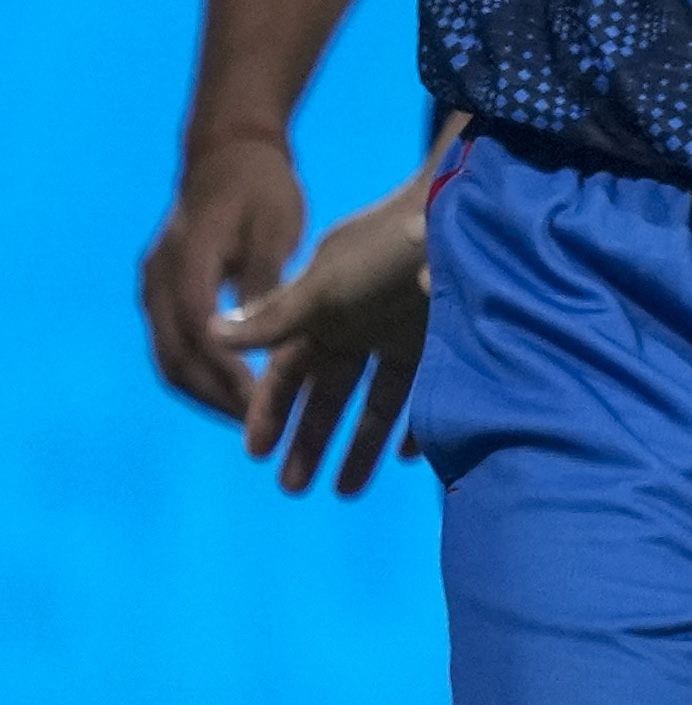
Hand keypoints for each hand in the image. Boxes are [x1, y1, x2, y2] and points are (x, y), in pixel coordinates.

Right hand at [139, 121, 304, 425]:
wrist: (227, 152)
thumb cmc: (261, 186)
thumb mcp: (274, 228)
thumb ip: (265, 283)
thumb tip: (264, 342)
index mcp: (186, 265)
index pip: (201, 336)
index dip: (229, 375)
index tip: (262, 405)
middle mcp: (157, 283)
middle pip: (177, 358)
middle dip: (216, 396)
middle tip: (257, 428)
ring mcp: (153, 289)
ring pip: (169, 358)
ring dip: (205, 392)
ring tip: (247, 420)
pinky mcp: (161, 293)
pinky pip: (172, 345)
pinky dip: (200, 372)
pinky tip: (236, 390)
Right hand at [231, 161, 440, 495]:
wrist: (468, 212)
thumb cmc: (387, 249)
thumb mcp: (325, 286)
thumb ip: (274, 317)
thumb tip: (211, 334)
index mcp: (325, 309)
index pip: (289, 370)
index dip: (271, 408)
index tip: (254, 452)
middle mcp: (365, 324)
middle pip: (332, 393)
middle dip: (311, 439)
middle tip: (293, 489)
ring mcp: (411, 332)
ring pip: (381, 401)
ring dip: (362, 445)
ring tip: (345, 492)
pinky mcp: (454, 339)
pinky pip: (435, 393)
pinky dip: (422, 426)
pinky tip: (409, 460)